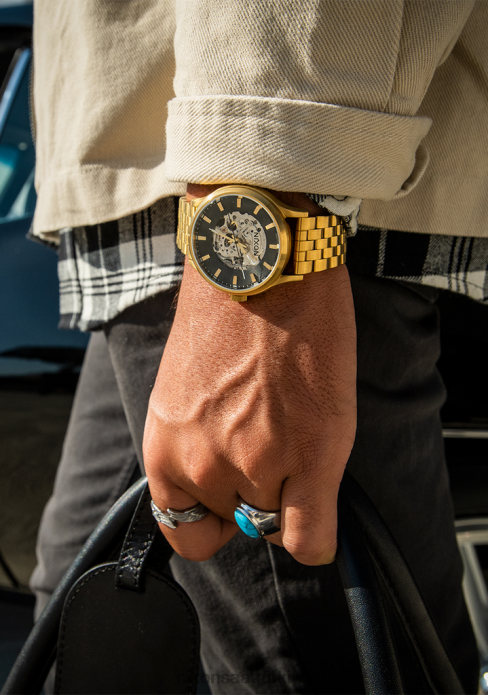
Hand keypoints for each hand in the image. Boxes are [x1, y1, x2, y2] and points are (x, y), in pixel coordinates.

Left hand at [143, 186, 356, 564]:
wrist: (262, 266)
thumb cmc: (224, 317)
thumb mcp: (186, 392)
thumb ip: (196, 446)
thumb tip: (225, 483)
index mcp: (166, 448)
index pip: (184, 531)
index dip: (213, 519)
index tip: (231, 500)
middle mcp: (204, 464)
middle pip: (238, 524)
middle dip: (255, 496)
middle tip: (272, 448)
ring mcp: (257, 465)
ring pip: (277, 524)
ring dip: (291, 491)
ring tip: (297, 433)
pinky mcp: (309, 456)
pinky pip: (312, 540)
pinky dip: (318, 536)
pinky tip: (320, 498)